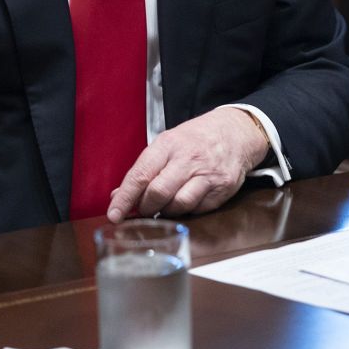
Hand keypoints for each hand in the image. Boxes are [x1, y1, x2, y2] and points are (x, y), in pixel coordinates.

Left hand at [106, 107, 269, 220]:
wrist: (235, 133)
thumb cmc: (194, 140)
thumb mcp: (166, 144)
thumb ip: (143, 170)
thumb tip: (118, 196)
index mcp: (168, 145)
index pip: (140, 175)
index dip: (125, 198)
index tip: (113, 214)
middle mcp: (188, 159)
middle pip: (158, 193)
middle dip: (146, 207)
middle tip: (143, 209)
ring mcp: (207, 174)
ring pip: (179, 205)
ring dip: (166, 211)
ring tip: (165, 205)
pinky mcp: (223, 188)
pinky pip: (199, 209)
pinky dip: (187, 211)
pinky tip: (185, 202)